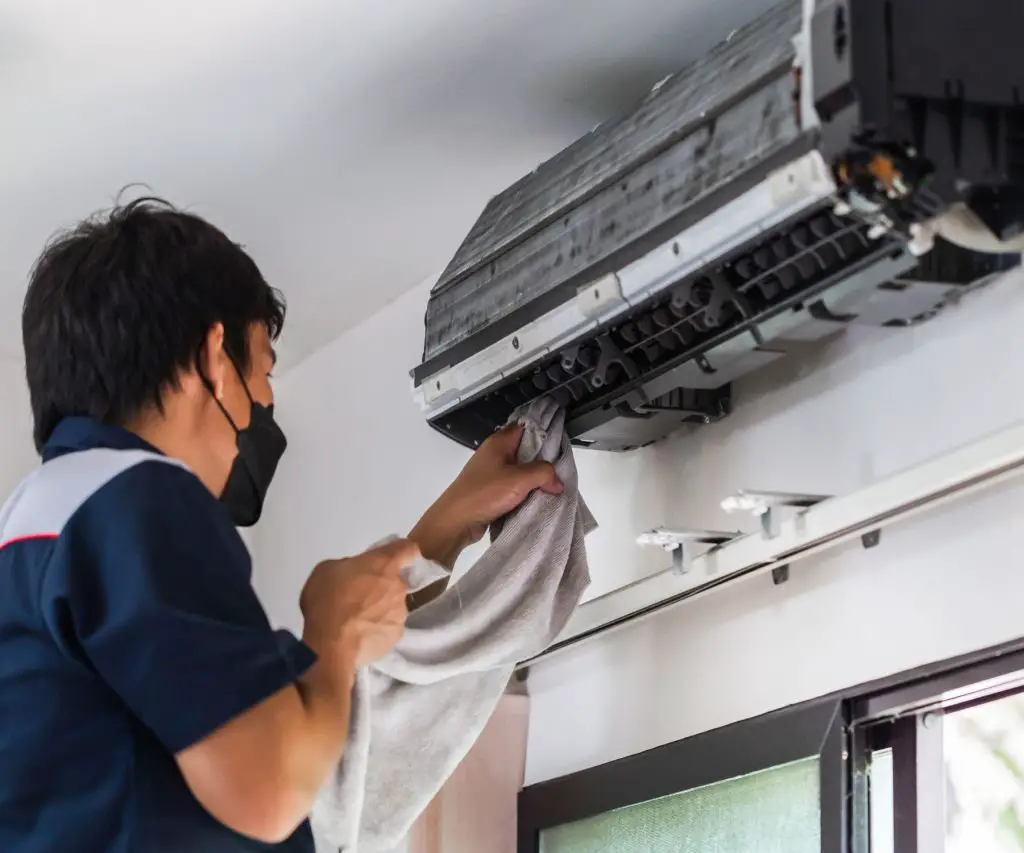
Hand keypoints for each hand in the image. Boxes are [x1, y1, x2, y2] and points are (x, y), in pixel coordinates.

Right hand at [299, 538, 417, 667]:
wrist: (331, 645)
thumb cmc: (327, 601)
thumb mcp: (327, 570)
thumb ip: (348, 565)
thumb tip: (354, 573)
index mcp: (384, 564)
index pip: (407, 548)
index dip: (402, 551)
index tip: (393, 557)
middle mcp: (399, 586)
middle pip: (396, 580)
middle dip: (381, 585)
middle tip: (359, 595)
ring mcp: (400, 613)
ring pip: (393, 605)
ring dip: (380, 608)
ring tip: (357, 620)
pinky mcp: (396, 635)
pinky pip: (389, 626)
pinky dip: (378, 628)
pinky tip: (360, 635)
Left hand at [410, 424, 562, 565]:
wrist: (456, 521)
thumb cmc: (483, 493)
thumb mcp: (520, 479)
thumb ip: (544, 473)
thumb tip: (557, 481)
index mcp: (499, 442)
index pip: (526, 427)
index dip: (544, 432)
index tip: (560, 444)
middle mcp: (494, 454)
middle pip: (526, 451)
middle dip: (542, 461)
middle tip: (558, 471)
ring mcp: (491, 472)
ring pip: (520, 471)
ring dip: (533, 480)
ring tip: (550, 487)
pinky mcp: (490, 490)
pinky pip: (513, 487)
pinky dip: (524, 492)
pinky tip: (535, 500)